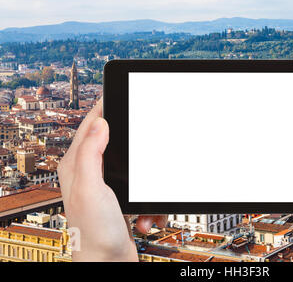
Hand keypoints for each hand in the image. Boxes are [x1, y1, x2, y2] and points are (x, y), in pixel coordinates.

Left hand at [57, 98, 166, 261]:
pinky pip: (143, 189)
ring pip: (134, 166)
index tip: (117, 93)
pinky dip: (149, 203)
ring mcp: (106, 187)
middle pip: (114, 143)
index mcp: (77, 166)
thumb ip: (91, 153)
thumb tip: (100, 123)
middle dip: (135, 147)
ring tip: (145, 204)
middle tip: (147, 140)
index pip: (89, 126)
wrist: (107, 264)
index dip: (103, 107)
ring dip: (147, 183)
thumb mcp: (91, 188)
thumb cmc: (93, 233)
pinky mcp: (120, 200)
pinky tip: (145, 217)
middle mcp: (89, 174)